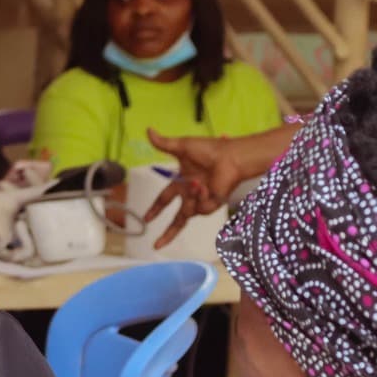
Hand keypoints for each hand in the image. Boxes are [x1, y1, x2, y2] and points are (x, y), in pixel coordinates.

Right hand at [141, 131, 245, 247]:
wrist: (230, 157)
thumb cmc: (210, 149)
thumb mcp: (182, 146)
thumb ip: (163, 143)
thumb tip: (148, 130)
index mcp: (181, 183)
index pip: (164, 199)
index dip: (155, 209)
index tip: (146, 219)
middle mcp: (190, 194)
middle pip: (177, 219)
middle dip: (167, 233)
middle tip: (156, 245)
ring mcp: (201, 201)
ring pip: (187, 214)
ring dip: (191, 197)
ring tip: (200, 182)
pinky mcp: (211, 205)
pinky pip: (200, 208)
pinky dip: (201, 197)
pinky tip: (207, 185)